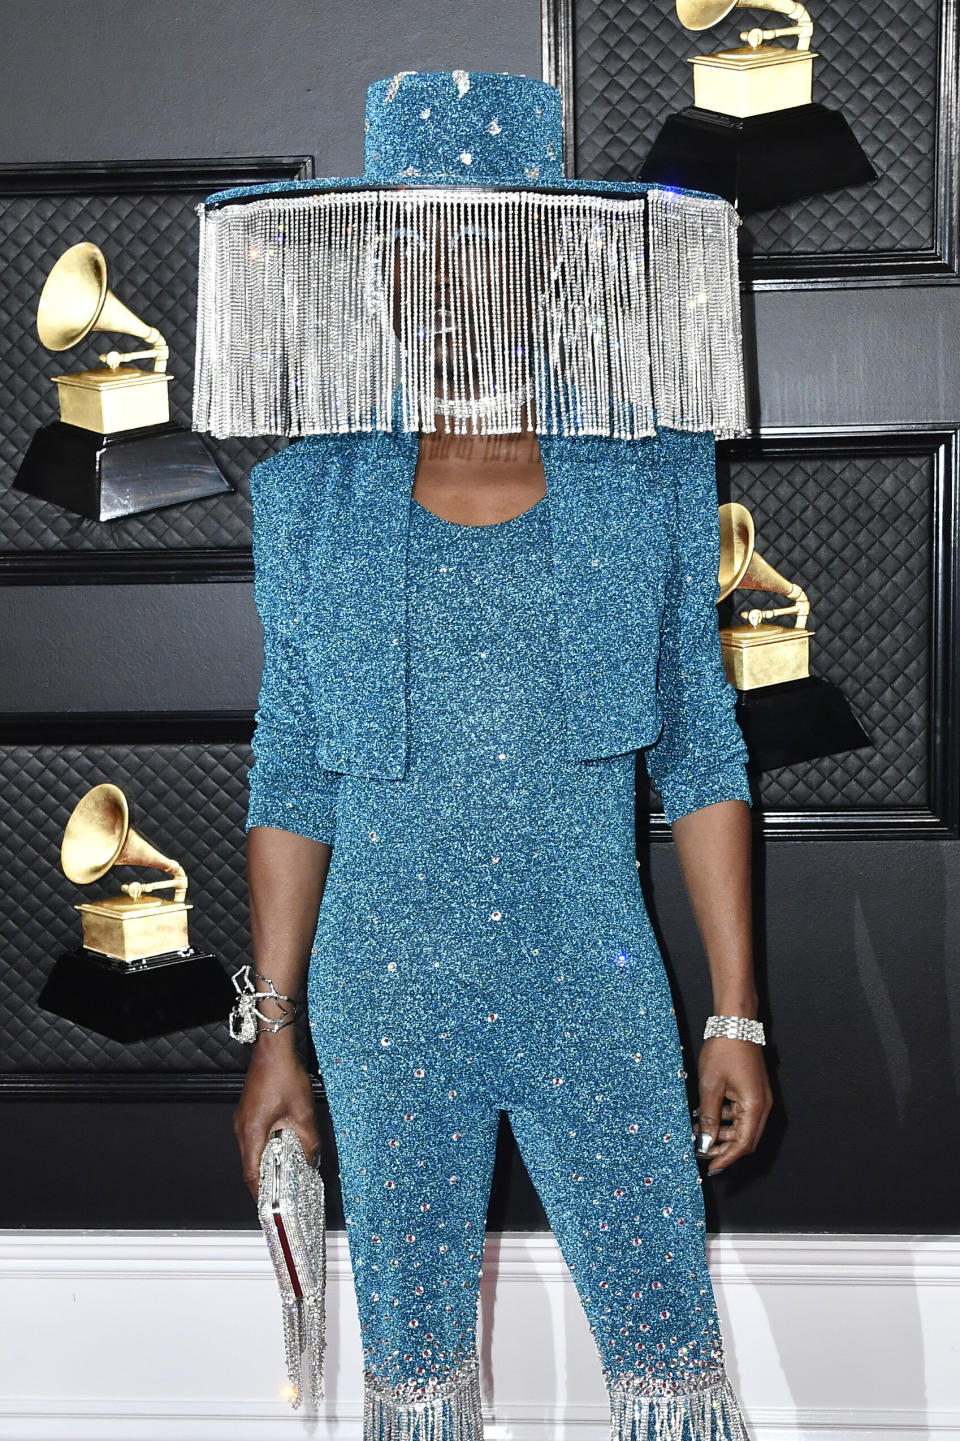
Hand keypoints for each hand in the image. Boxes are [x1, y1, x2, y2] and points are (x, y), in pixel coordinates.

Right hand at [233, 1046, 321, 1198]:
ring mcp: (242, 1119)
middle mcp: (242, 1128)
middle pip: (250, 1164)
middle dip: (266, 1179)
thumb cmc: (284, 1076)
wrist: (273, 1050)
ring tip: (284, 1171)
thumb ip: (309, 1140)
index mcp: (252, 1132)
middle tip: (281, 1192)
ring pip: (252, 1150)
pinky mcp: (247, 1112)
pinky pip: (254, 1136)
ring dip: (267, 1161)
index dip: (260, 1193)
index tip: (269, 1206)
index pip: (251, 1174)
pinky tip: (282, 1146)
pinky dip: (266, 1146)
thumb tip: (312, 1158)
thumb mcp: (303, 1112)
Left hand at [694, 1037, 771, 1176]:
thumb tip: (706, 1142)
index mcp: (754, 1106)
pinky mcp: (753, 1091)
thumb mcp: (710, 1085)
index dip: (726, 1158)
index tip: (711, 1167)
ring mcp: (759, 1098)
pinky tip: (707, 1115)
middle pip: (746, 1139)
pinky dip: (725, 1118)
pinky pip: (741, 1113)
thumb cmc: (725, 1049)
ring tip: (699, 1131)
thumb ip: (709, 1117)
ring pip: (742, 1127)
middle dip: (724, 1148)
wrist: (735, 1023)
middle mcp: (762, 1105)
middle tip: (701, 1150)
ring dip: (723, 1132)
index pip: (743, 1144)